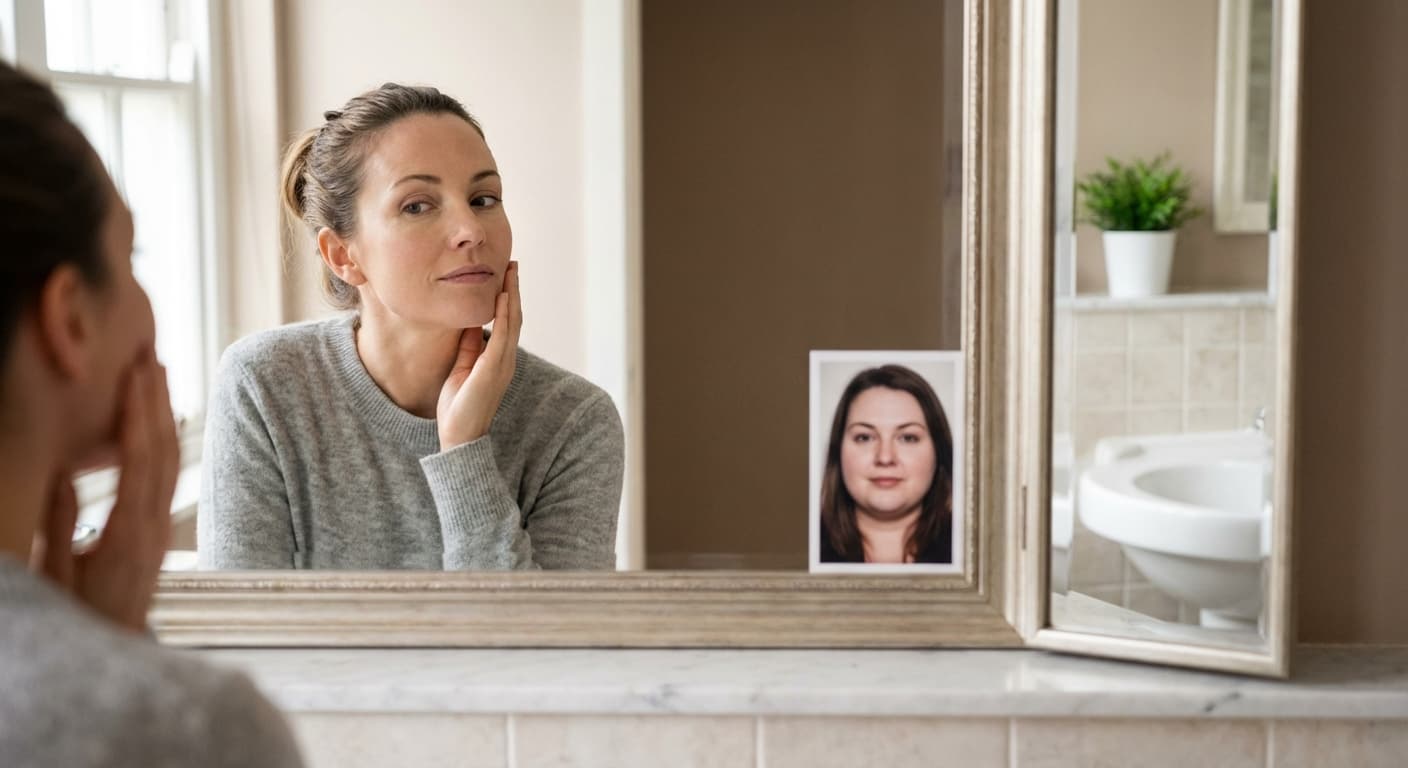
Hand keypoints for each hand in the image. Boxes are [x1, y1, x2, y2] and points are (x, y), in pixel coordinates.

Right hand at [35, 355, 178, 633]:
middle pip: (164, 452)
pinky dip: (162, 441)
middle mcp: (152, 528)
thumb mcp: (55, 576)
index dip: (139, 413)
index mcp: (128, 534)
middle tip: (149, 356)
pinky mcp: (156, 536)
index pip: (140, 460)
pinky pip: (165, 477)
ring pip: (170, 462)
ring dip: (163, 415)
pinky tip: (158, 421)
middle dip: (157, 401)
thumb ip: (58, 526)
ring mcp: (159, 532)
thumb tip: (62, 472)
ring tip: (156, 375)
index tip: (136, 374)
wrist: (109, 657)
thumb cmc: (74, 622)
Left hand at [437, 261, 521, 449]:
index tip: (505, 275)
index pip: (507, 322)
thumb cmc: (459, 406)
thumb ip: (468, 346)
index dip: (507, 297)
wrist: (459, 436)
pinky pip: (502, 336)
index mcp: (498, 358)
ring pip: (512, 322)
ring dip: (512, 295)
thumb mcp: (462, 367)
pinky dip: (504, 315)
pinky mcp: (493, 369)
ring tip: (510, 272)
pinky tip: (503, 297)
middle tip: (512, 264)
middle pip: (514, 316)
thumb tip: (468, 323)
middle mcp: (505, 359)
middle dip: (514, 289)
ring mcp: (502, 364)